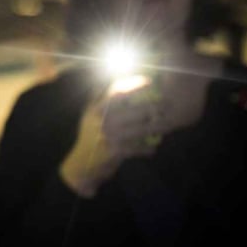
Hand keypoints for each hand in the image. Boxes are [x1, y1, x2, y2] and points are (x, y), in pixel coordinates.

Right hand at [60, 77, 177, 196]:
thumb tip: (109, 81)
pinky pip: (136, 148)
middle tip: (164, 103)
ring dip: (153, 127)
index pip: (116, 91)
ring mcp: (109, 136)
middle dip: (151, 106)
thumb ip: (97, 98)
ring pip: (138, 129)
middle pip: (133, 109)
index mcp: (96, 109)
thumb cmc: (89, 138)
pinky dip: (146, 149)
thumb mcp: (88, 116)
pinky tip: (153, 148)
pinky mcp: (115, 151)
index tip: (149, 81)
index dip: (134, 84)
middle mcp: (102, 120)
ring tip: (164, 125)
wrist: (82, 166)